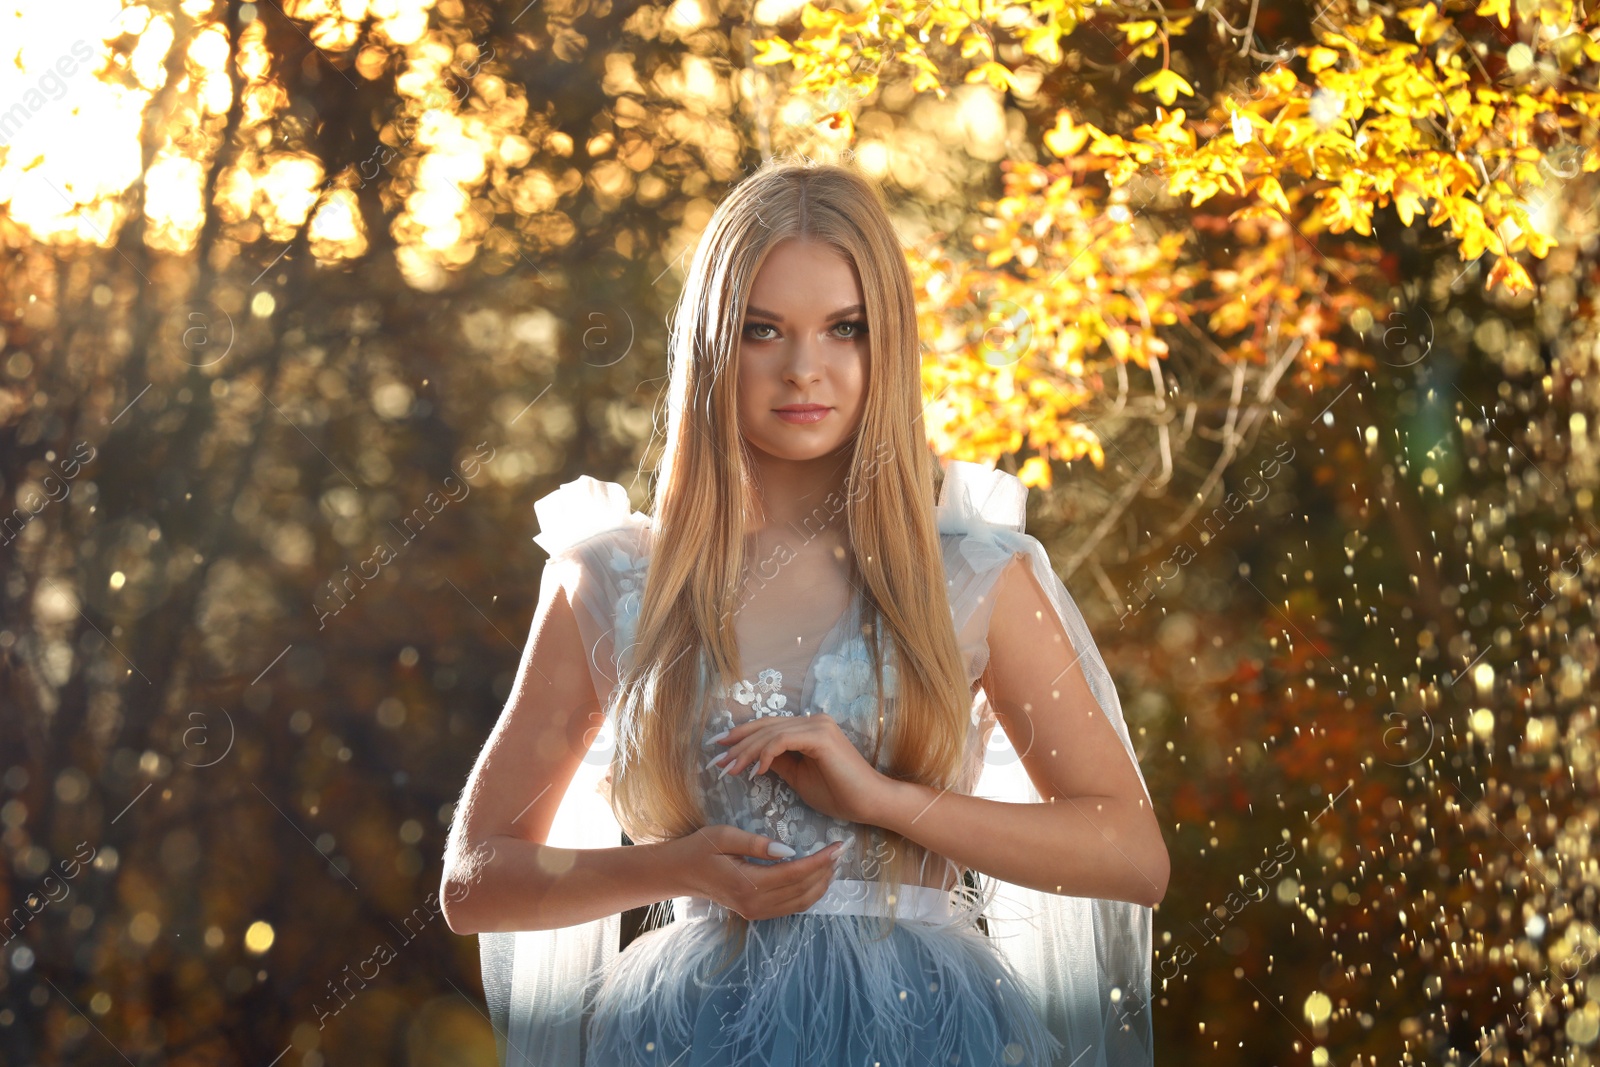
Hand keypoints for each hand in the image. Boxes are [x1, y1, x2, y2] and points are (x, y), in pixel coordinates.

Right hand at [667, 824, 844, 920]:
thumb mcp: (724, 835)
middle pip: (803, 890)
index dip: (820, 860)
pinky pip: (791, 907)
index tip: (837, 845)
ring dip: (822, 884)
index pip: (795, 873)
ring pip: (801, 902)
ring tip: (833, 862)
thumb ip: (756, 843)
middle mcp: (755, 903)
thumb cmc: (700, 848)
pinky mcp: (756, 913)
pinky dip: (810, 893)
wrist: (680, 873)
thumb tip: (789, 850)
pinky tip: (817, 878)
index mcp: (748, 883)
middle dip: (826, 870)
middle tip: (842, 850)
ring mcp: (756, 912)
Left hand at [711, 713, 887, 824]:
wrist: (870, 803)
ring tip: (729, 770)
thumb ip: (778, 763)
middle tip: (716, 761)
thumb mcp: (799, 778)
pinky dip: (765, 754)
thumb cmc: (839, 794)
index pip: (768, 728)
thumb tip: (754, 758)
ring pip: (770, 733)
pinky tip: (756, 771)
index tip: (718, 751)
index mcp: (809, 729)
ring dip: (745, 752)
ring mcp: (818, 726)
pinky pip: (783, 740)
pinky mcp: (820, 737)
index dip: (740, 737)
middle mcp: (813, 721)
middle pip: (764, 727)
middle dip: (736, 744)